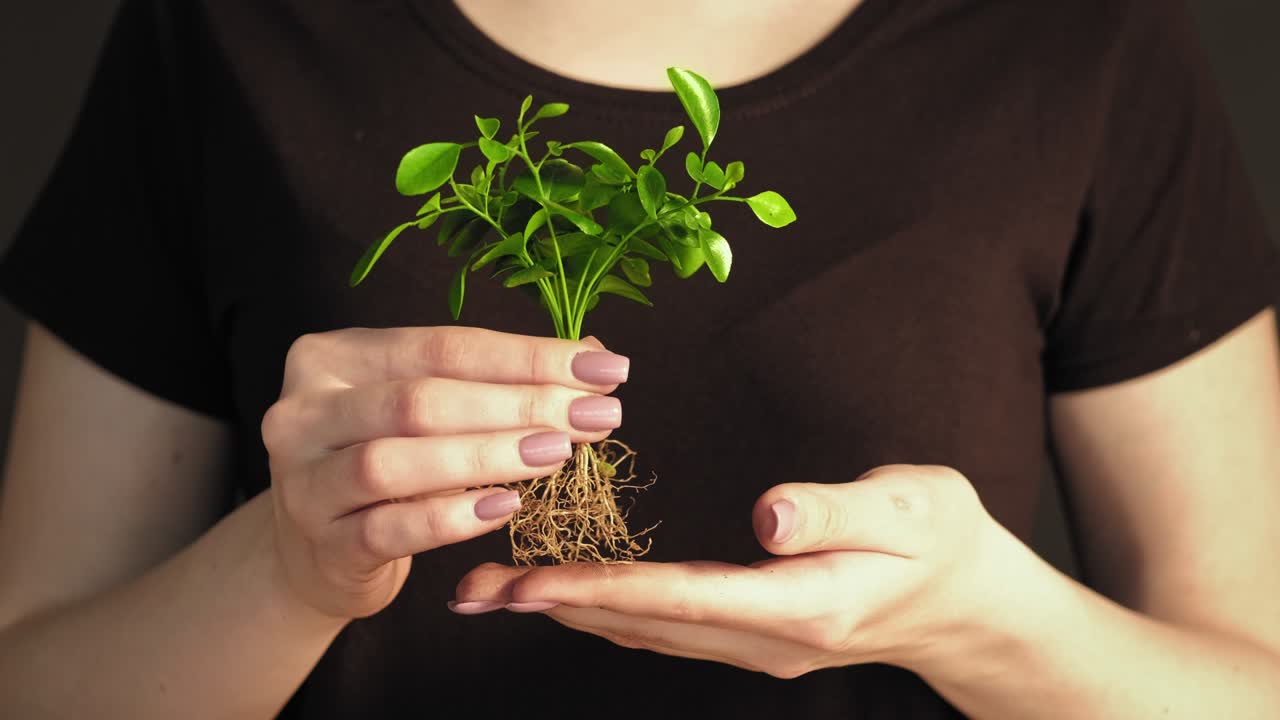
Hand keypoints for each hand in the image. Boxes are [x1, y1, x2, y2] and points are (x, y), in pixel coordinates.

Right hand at [262, 326, 629, 619]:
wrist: (317, 553)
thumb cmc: (389, 465)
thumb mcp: (426, 410)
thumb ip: (494, 380)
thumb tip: (595, 357)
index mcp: (334, 357)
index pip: (444, 347)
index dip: (529, 357)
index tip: (605, 369)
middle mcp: (304, 412)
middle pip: (422, 400)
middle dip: (520, 404)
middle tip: (595, 415)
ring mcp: (303, 482)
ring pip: (396, 462)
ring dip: (488, 455)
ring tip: (557, 454)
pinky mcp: (322, 545)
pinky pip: (390, 528)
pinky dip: (453, 517)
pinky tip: (505, 506)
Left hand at [453, 464, 1019, 677]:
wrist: (966, 602)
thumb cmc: (940, 538)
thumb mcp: (910, 505)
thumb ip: (837, 508)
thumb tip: (769, 516)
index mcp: (804, 604)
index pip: (686, 595)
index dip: (603, 589)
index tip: (531, 580)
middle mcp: (769, 637)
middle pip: (646, 623)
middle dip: (556, 606)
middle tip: (474, 591)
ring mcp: (757, 645)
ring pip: (646, 633)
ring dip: (569, 614)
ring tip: (496, 594)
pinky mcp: (752, 636)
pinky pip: (665, 628)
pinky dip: (608, 612)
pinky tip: (570, 597)